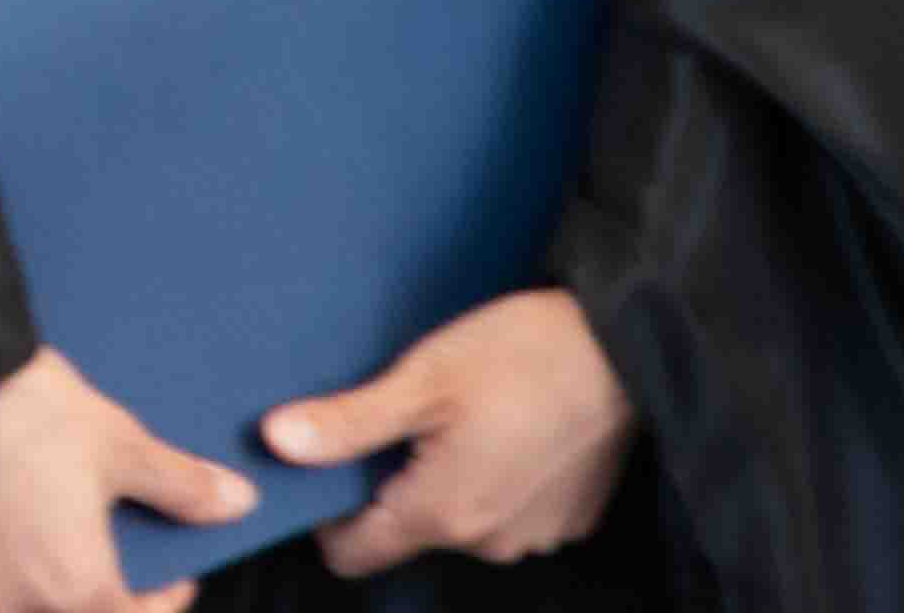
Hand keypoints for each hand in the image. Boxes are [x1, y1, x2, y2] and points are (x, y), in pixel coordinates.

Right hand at [0, 347, 253, 612]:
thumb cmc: (29, 412)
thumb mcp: (121, 445)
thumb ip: (183, 488)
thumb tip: (240, 503)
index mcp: (80, 591)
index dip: (163, 603)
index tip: (170, 576)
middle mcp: (22, 608)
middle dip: (99, 597)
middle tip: (107, 560)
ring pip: (21, 611)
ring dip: (45, 593)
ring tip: (54, 545)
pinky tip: (2, 531)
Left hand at [272, 288, 634, 576]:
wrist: (628, 348)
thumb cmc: (522, 354)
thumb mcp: (422, 377)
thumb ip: (347, 423)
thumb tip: (276, 444)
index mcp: (440, 515)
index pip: (351, 555)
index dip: (328, 515)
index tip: (332, 462)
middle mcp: (486, 543)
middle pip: (407, 531)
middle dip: (395, 481)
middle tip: (406, 414)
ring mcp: (532, 536)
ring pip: (460, 520)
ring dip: (450, 478)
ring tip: (464, 413)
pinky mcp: (568, 520)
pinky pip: (508, 510)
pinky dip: (498, 478)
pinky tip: (508, 425)